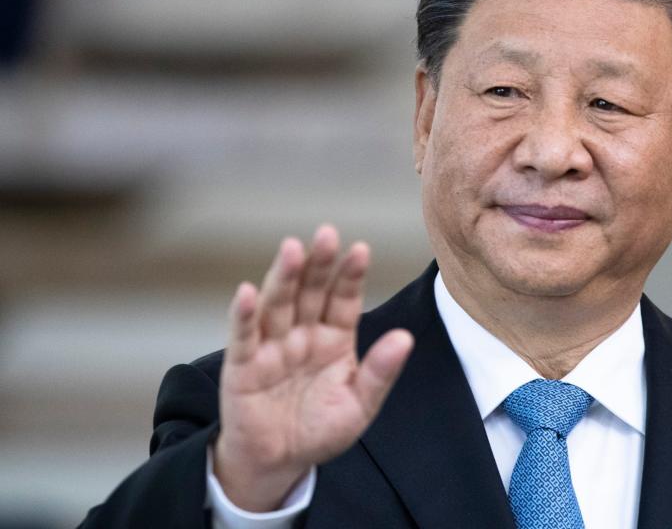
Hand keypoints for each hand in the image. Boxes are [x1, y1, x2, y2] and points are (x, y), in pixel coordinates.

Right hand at [213, 225, 413, 510]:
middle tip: (327, 233)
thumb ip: (380, 372)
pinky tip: (247, 291)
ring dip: (284, 277)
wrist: (280, 462)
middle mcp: (303, 334)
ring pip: (278, 304)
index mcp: (334, 338)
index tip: (361, 250)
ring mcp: (272, 346)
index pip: (344, 300)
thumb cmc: (320, 430)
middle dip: (319, 264)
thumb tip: (405, 337)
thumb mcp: (360, 405)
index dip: (351, 276)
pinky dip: (244, 315)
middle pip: (311, 292)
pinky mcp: (243, 366)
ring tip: (293, 249)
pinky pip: (244, 336)